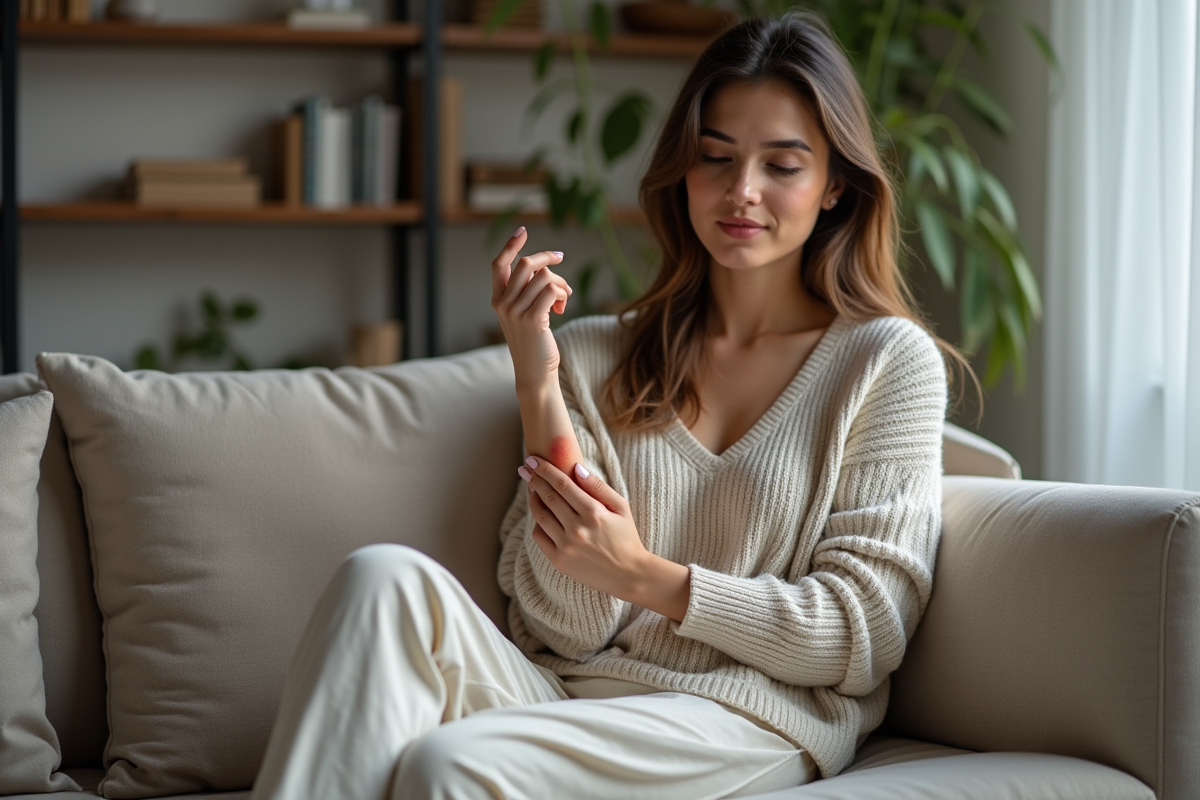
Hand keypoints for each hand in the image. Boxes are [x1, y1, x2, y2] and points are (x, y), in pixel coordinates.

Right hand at [490, 227, 570, 389]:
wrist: (534, 373)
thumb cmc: (534, 343)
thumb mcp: (525, 314)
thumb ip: (528, 292)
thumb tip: (546, 269)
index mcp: (497, 300)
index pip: (499, 265)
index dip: (510, 245)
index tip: (523, 231)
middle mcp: (503, 304)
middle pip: (527, 264)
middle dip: (548, 259)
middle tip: (561, 260)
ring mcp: (516, 312)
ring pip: (544, 277)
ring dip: (562, 284)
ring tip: (565, 299)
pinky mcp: (533, 320)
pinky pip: (553, 290)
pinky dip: (563, 295)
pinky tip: (562, 310)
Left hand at [518, 456, 647, 600]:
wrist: (628, 575)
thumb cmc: (626, 537)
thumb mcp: (621, 507)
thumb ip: (598, 487)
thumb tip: (576, 467)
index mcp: (593, 512)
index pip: (562, 484)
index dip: (545, 470)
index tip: (533, 459)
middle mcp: (577, 528)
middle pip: (548, 497)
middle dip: (534, 479)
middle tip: (525, 468)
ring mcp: (566, 545)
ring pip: (541, 516)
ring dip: (533, 499)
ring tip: (532, 489)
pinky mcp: (559, 560)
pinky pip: (540, 536)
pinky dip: (538, 523)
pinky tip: (541, 515)